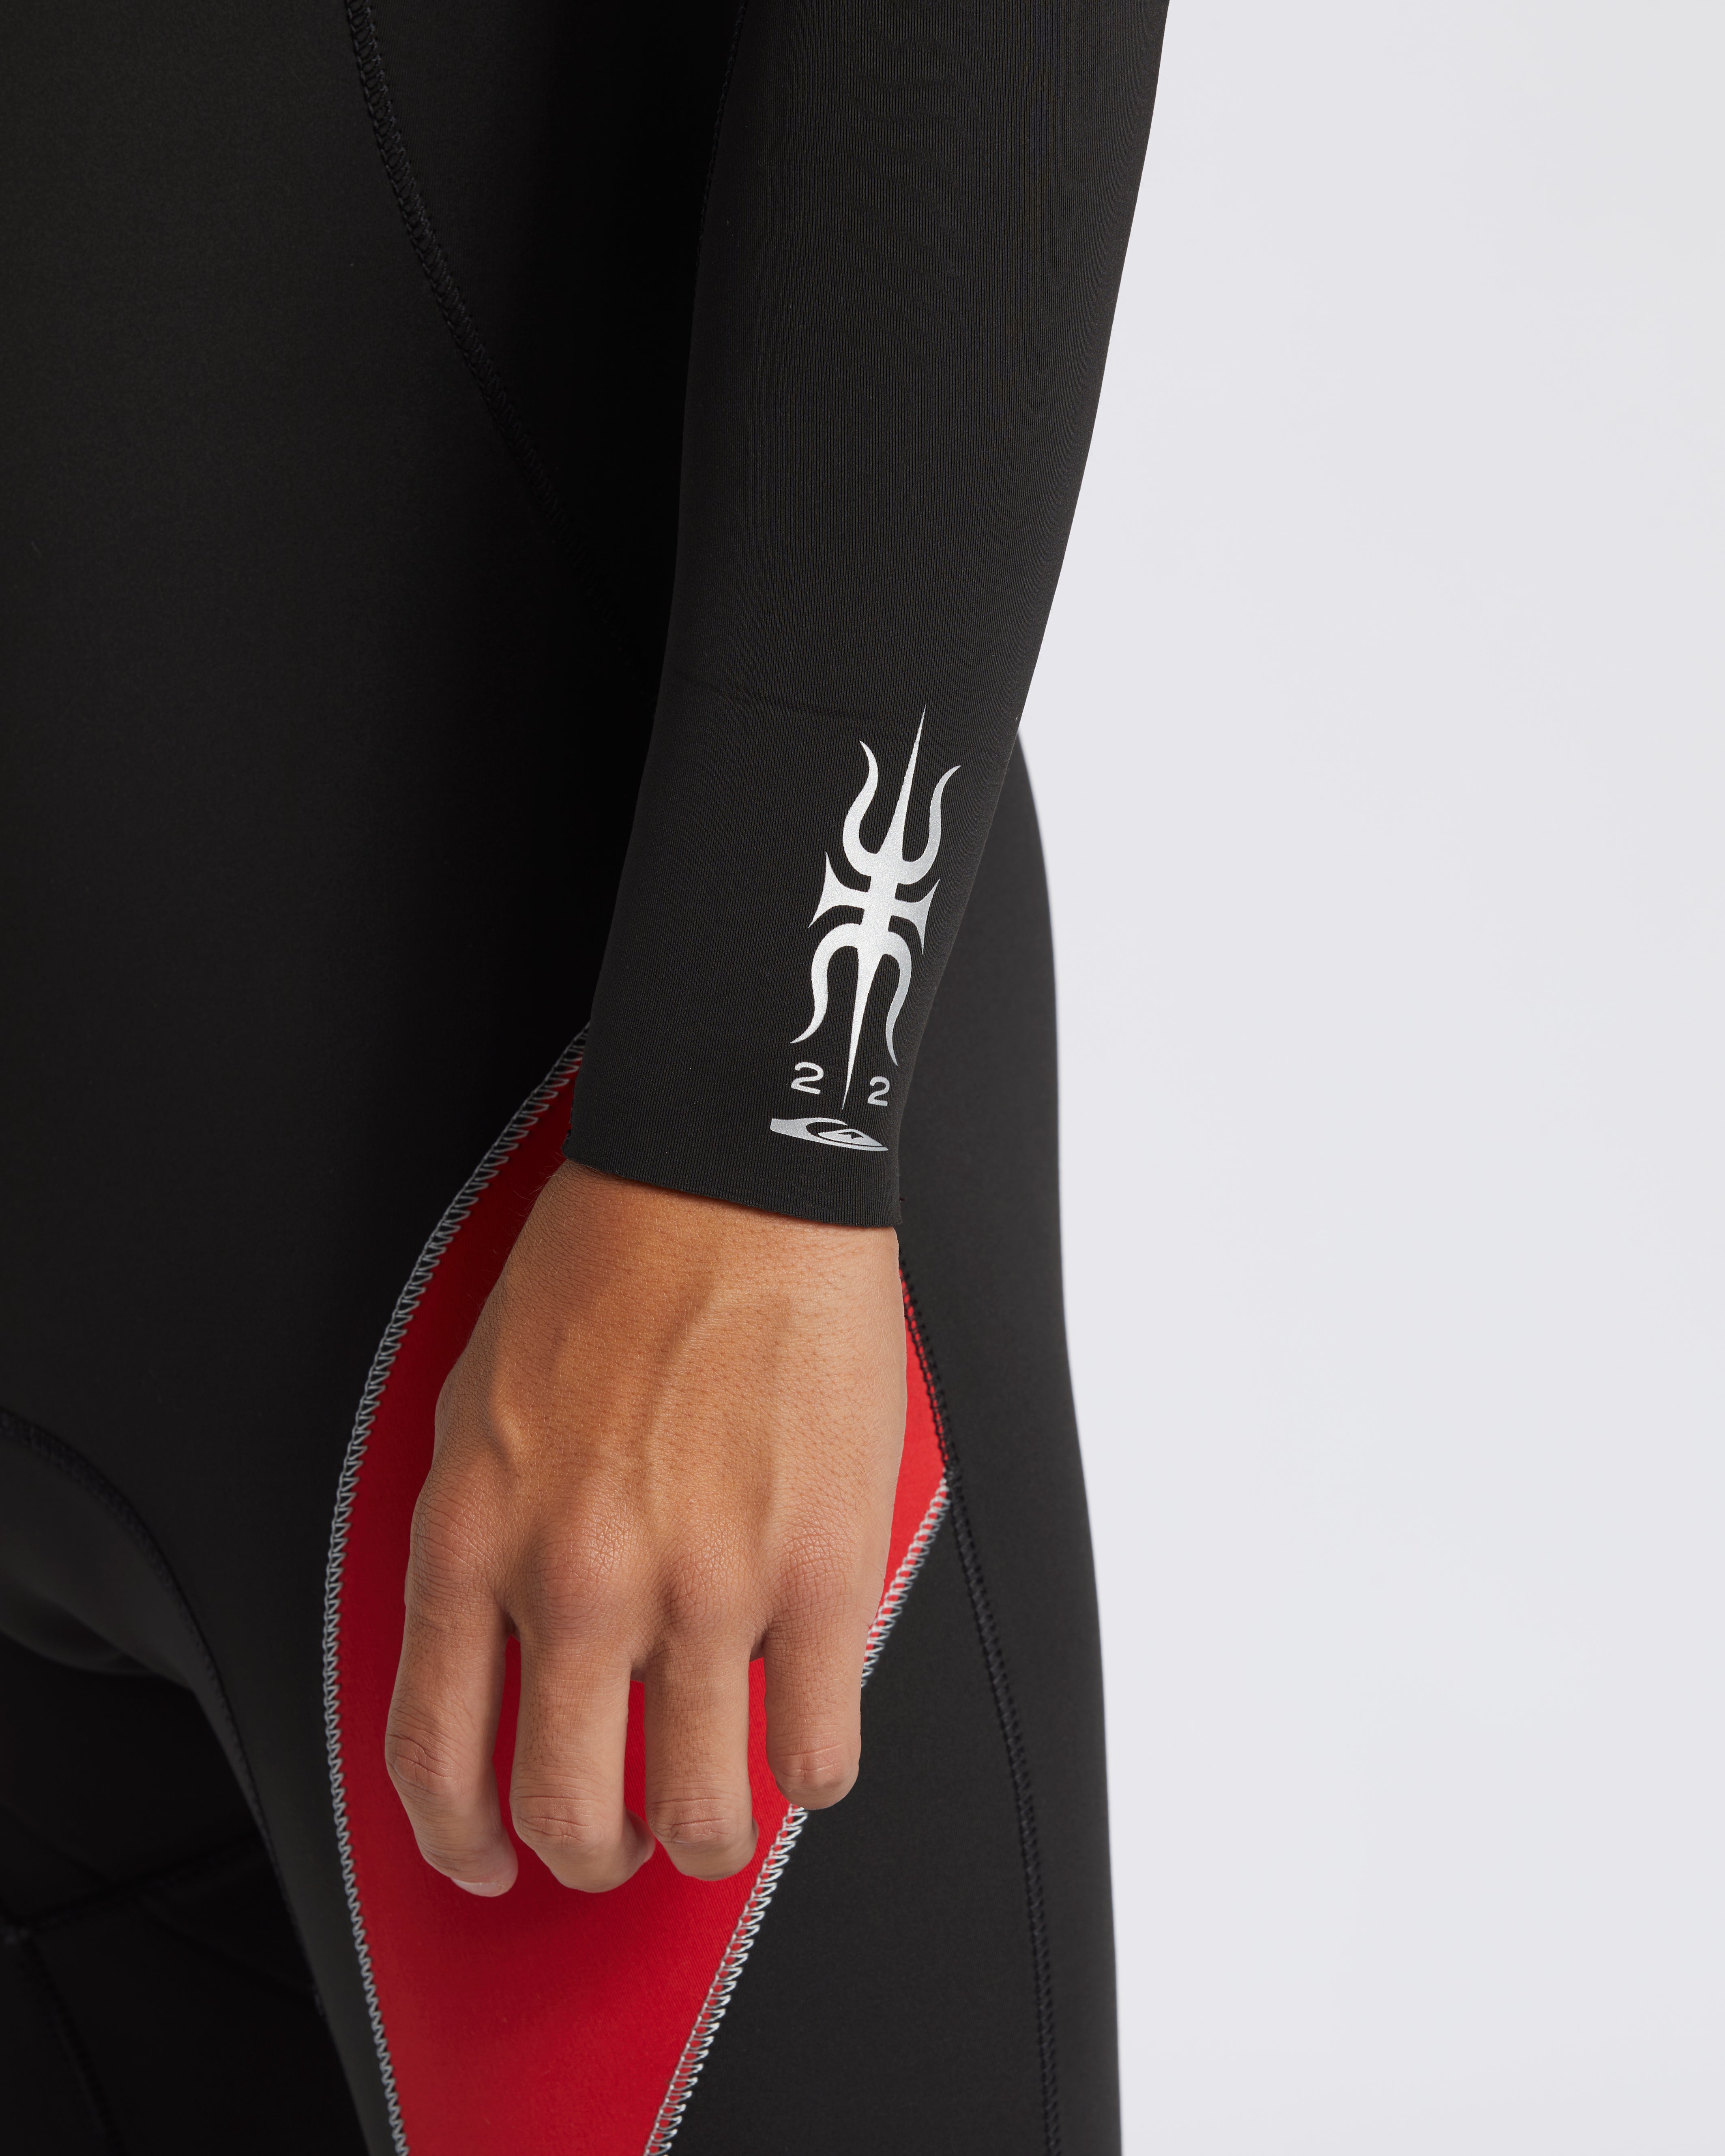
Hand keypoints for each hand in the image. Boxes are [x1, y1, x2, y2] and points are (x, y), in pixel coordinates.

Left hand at [383, 1160, 905, 1894]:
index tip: (484, 1857)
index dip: (457, 1839)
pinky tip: (801, 1735)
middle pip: (570, 1815)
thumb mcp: (479, 1405)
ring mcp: (708, 1589)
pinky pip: (818, 1753)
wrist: (728, 1184)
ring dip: (706, 1840)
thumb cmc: (608, 1268)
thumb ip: (480, 1541)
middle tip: (616, 1838)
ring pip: (703, 1814)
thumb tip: (498, 1652)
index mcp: (479, 1538)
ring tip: (717, 1814)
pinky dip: (809, 1775)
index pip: (436, 1755)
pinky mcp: (821, 1575)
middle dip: (591, 1854)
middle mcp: (581, 1582)